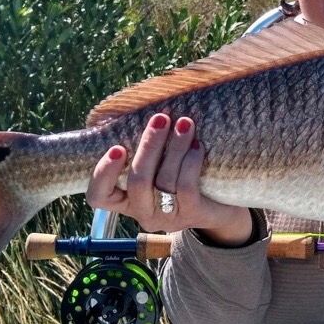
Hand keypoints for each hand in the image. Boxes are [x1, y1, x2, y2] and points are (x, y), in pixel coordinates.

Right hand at [85, 113, 252, 244]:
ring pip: (164, 180)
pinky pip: (186, 186)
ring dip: (175, 147)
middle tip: (161, 119)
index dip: (103, 173)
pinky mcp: (192, 214)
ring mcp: (167, 217)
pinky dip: (190, 161)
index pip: (98, 196)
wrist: (224, 200)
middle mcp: (143, 211)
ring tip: (185, 123)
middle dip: (149, 146)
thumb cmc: (184, 172)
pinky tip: (197, 144)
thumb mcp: (159, 161)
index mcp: (126, 199)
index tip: (117, 147)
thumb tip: (136, 105)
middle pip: (137, 181)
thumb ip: (143, 145)